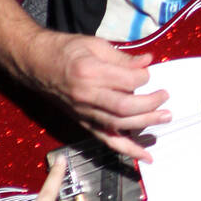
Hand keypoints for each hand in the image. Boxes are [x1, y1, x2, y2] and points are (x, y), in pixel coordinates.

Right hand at [18, 28, 169, 161]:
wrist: (34, 63)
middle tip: (165, 96)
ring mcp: (84, 113)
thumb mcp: (94, 44)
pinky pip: (107, 141)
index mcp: (89, 72)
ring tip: (165, 117)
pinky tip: (145, 156)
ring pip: (119, 125)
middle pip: (125, 107)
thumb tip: (148, 62)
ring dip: (146, 124)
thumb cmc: (64, 50)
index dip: (144, 77)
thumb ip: (122, 57)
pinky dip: (128, 151)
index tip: (149, 71)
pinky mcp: (84, 123)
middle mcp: (86, 96)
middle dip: (151, 103)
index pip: (128, 81)